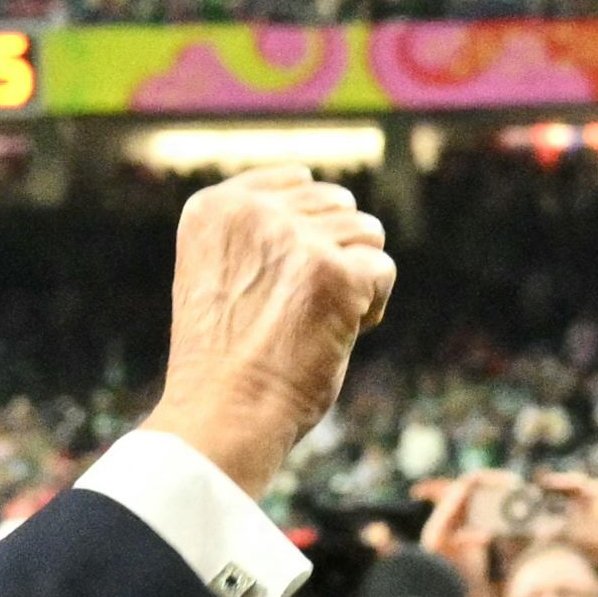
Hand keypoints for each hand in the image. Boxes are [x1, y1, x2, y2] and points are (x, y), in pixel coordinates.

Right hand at [145, 169, 396, 502]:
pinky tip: (339, 335)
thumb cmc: (223, 359)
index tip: (283, 280)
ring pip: (367, 233)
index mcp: (215, 207)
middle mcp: (254, 211)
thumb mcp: (220, 273)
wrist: (224, 414)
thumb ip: (259, 233)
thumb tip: (334, 205)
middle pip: (337, 206)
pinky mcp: (337, 272)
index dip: (306, 231)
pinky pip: (383, 270)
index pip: (296, 182)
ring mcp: (297, 238)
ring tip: (318, 322)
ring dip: (355, 278)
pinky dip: (370, 307)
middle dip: (333, 254)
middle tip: (299, 310)